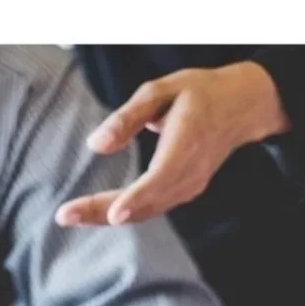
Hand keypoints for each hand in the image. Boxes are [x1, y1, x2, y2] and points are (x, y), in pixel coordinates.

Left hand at [57, 62, 289, 225]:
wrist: (240, 108)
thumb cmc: (197, 93)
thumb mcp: (161, 90)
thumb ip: (127, 117)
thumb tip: (95, 145)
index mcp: (187, 141)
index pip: (163, 176)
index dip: (139, 197)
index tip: (115, 214)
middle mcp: (190, 171)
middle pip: (145, 202)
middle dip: (103, 212)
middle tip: (64, 215)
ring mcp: (189, 186)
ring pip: (145, 211)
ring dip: (106, 215)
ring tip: (70, 215)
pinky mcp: (183, 192)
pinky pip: (150, 208)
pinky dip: (122, 211)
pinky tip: (94, 212)